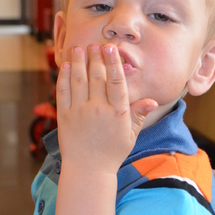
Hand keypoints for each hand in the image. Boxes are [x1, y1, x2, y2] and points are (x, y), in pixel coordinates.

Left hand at [56, 44, 156, 173]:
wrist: (88, 170)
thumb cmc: (112, 153)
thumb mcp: (130, 135)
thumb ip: (139, 115)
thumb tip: (152, 101)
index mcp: (117, 112)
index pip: (116, 82)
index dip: (113, 63)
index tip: (111, 48)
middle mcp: (98, 109)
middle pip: (97, 76)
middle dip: (96, 57)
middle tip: (96, 44)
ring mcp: (79, 111)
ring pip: (78, 79)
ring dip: (79, 61)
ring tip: (80, 49)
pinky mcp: (64, 116)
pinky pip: (63, 91)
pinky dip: (64, 76)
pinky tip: (66, 65)